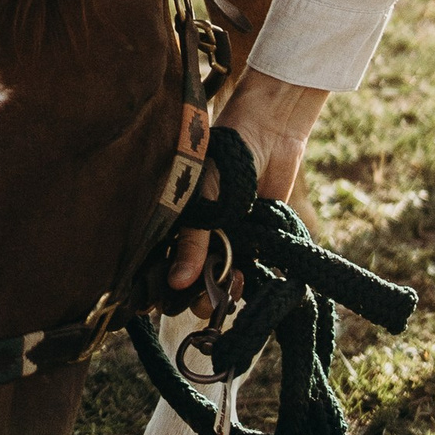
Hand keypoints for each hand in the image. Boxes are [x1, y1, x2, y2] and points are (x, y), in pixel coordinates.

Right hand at [167, 68, 327, 291]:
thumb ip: (194, 239)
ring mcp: (228, 236)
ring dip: (225, 290)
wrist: (272, 128)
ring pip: (221, 277)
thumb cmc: (226, 153)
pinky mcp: (257, 235)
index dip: (163, 288)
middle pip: (193, 279)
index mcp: (178, 221)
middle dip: (198, 296)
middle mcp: (201, 233)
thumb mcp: (204, 195)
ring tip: (233, 288)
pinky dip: (249, 278)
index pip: (163, 264)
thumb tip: (178, 283)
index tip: (164, 306)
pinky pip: (249, 265)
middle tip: (206, 303)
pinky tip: (249, 282)